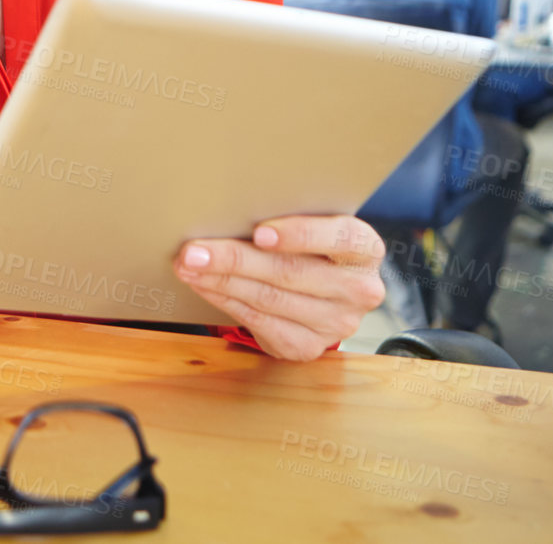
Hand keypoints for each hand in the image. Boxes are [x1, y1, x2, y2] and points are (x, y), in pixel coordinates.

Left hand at [175, 215, 386, 361]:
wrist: (324, 295)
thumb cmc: (311, 247)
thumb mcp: (314, 226)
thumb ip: (288, 218)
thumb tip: (231, 207)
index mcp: (364, 249)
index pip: (339, 238)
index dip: (299, 234)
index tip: (259, 231)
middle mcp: (359, 289)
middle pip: (290, 272)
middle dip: (235, 259)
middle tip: (195, 249)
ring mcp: (336, 323)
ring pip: (268, 298)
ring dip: (220, 280)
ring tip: (188, 265)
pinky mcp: (308, 346)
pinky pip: (259, 321)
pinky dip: (224, 300)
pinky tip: (203, 285)